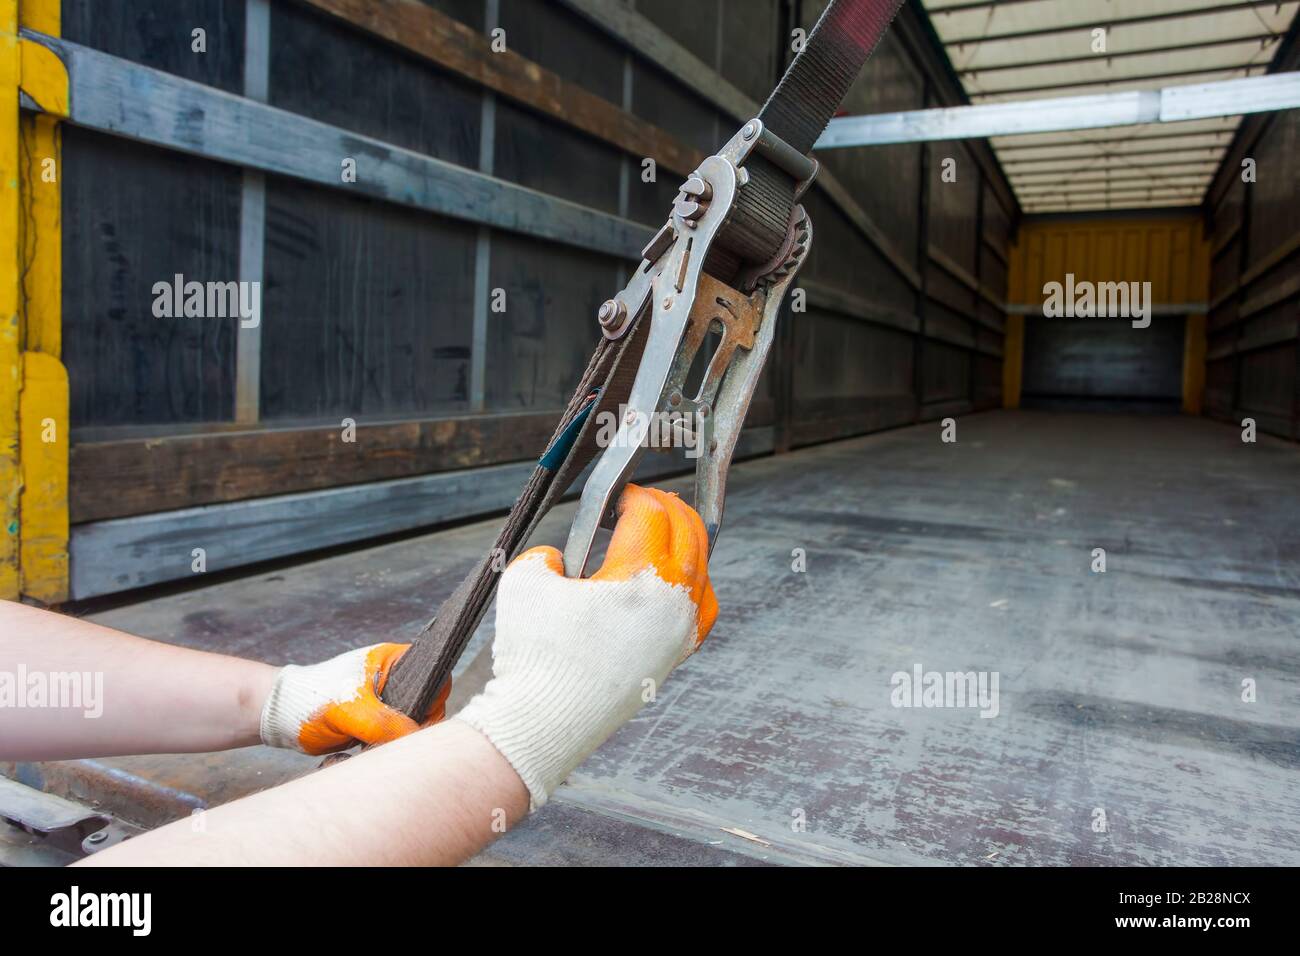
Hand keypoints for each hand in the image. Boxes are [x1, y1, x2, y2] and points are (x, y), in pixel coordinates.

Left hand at [260, 643, 449, 754]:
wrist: (281, 717)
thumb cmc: (313, 699)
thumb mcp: (352, 709)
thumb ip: (387, 723)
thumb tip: (416, 739)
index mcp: (396, 660)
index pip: (438, 682)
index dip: (432, 704)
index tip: (412, 723)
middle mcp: (396, 680)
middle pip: (427, 710)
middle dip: (407, 731)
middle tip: (383, 738)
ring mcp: (386, 704)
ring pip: (410, 730)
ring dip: (392, 744)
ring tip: (364, 744)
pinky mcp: (376, 724)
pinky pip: (392, 742)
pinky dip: (380, 751)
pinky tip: (358, 750)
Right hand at [455, 484, 717, 808]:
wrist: (545, 722)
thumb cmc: (536, 656)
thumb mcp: (524, 580)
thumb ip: (545, 555)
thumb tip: (560, 559)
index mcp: (642, 575)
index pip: (652, 513)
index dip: (632, 495)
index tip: (615, 494)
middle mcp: (673, 600)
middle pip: (687, 531)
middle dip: (665, 507)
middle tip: (641, 502)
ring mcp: (680, 630)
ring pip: (701, 566)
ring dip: (684, 539)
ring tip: (661, 531)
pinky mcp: (676, 656)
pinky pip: (703, 606)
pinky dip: (695, 582)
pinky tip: (675, 579)